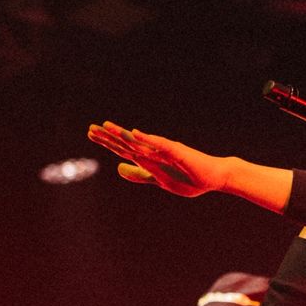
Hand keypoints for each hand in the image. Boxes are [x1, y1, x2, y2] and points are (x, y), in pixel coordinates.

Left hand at [88, 121, 226, 196]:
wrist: (214, 177)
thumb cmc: (189, 178)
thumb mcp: (158, 179)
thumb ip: (139, 174)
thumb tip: (118, 168)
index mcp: (149, 159)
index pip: (124, 149)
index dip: (107, 141)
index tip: (91, 133)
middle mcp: (154, 152)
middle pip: (128, 143)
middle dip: (109, 136)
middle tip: (91, 128)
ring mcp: (165, 151)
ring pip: (140, 142)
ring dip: (124, 134)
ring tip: (108, 126)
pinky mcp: (177, 152)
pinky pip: (159, 145)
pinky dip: (147, 139)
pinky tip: (135, 133)